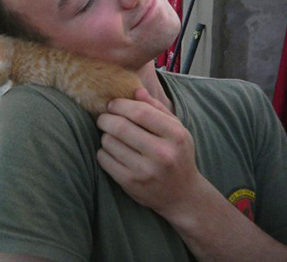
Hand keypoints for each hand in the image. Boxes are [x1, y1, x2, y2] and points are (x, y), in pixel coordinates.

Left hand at [96, 88, 205, 218]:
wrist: (183, 196)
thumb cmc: (178, 155)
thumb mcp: (177, 130)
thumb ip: (157, 108)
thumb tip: (136, 90)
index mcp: (175, 136)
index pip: (140, 112)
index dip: (120, 104)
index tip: (113, 104)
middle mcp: (162, 154)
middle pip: (120, 126)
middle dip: (106, 118)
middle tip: (103, 117)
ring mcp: (145, 171)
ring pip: (109, 142)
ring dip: (104, 135)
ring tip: (110, 135)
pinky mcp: (131, 184)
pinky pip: (104, 159)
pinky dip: (102, 151)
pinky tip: (111, 151)